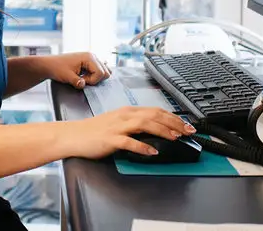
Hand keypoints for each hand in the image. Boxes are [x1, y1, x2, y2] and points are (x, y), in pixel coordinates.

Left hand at [41, 52, 109, 88]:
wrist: (50, 64)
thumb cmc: (57, 68)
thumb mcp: (67, 76)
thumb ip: (76, 82)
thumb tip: (83, 85)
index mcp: (89, 57)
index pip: (101, 73)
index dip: (92, 80)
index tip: (81, 80)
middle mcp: (92, 56)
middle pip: (106, 72)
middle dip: (95, 79)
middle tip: (83, 79)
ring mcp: (91, 58)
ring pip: (104, 71)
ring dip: (95, 77)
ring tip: (84, 77)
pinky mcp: (89, 62)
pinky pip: (99, 69)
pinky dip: (95, 75)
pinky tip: (86, 75)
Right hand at [63, 106, 194, 159]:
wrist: (74, 135)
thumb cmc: (95, 131)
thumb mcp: (118, 122)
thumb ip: (135, 124)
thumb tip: (155, 130)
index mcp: (128, 111)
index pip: (156, 111)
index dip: (173, 117)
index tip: (186, 125)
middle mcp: (125, 116)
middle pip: (154, 116)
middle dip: (174, 123)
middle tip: (188, 131)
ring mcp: (117, 127)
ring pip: (145, 124)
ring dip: (162, 131)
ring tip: (175, 138)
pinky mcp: (110, 139)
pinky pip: (129, 142)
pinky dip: (143, 146)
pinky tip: (152, 151)